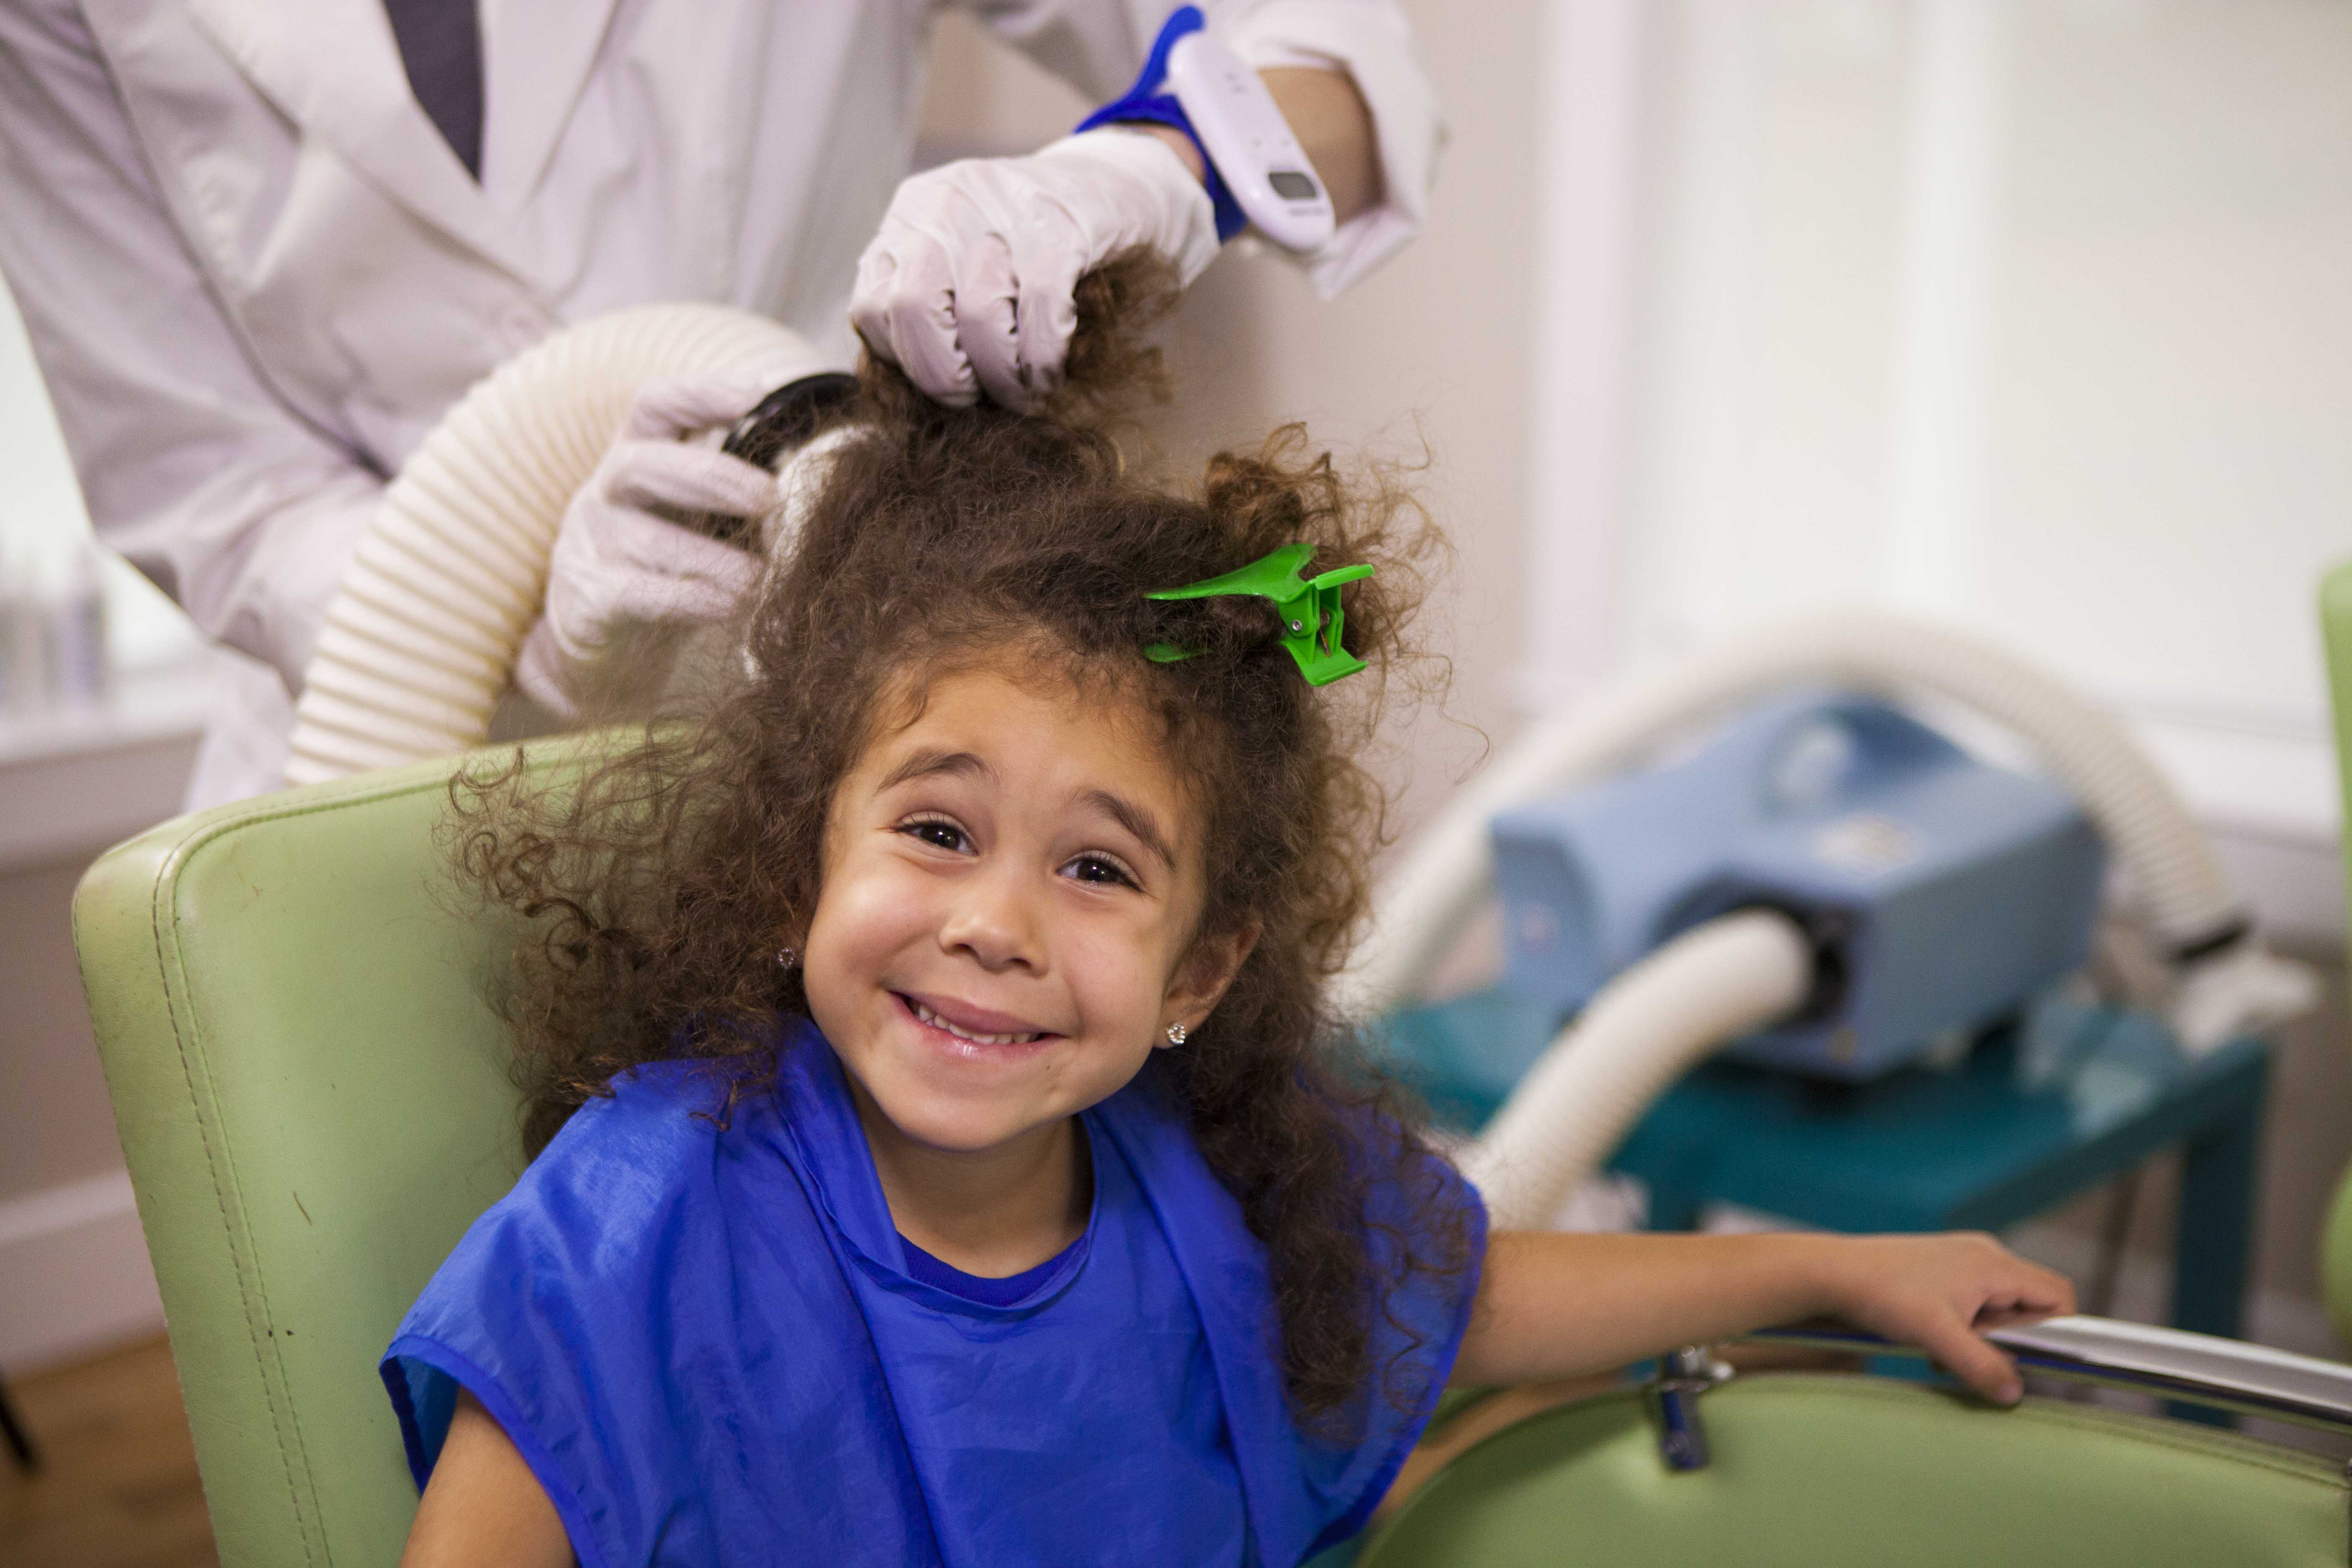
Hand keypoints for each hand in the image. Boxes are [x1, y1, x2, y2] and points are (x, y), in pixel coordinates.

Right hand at [513, 375, 776, 719]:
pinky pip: (637, 593)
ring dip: (714, 558)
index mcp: (635, 456)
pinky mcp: (587, 598)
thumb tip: (817, 482)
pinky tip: (728, 606)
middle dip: (712, 476)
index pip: (655, 405)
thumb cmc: (667, 570)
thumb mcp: (693, 518)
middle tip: (770, 497)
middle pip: (645, 464)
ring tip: (761, 578)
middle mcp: (605, 491)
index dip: (699, 393)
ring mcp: (589, 544)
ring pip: (649, 541)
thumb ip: (734, 494)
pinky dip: (688, 599)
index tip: (756, 394)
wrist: (602, 652)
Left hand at [849, 130, 1219, 411]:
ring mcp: (1004, 210)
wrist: (1120, 182)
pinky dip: (1043, 363)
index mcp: (911, 216)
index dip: (904, 362)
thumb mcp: (963, 258)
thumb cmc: (1035, 243)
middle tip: (979, 396)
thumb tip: (905, 386)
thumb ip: (928, 302)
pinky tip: (1051, 374)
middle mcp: (946, 205)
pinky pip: (1041, 313)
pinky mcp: (1063, 227)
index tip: (945, 376)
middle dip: (945, 378)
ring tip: (1024, 391)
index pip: (870, 306)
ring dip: (1003, 378)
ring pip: (977, 318)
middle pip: (912, 311)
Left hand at [1811, 1232, 2076, 1404]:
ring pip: (1998, 1305)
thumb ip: (1981, 1366)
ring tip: (1945, 1347)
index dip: (2054, 1331)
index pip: (2058, 1295)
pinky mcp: (1941, 1267)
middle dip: (2011, 1337)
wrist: (1832, 1272)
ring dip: (1982, 1335)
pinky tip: (1932, 1337)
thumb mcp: (1937, 1337)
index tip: (2025, 1357)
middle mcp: (1984, 1253)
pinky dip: (1963, 1324)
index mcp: (1994, 1263)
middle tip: (1974, 1353)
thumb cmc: (1883, 1296)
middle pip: (2030, 1302)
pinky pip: (1973, 1299)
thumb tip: (2015, 1393)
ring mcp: (1962, 1257)